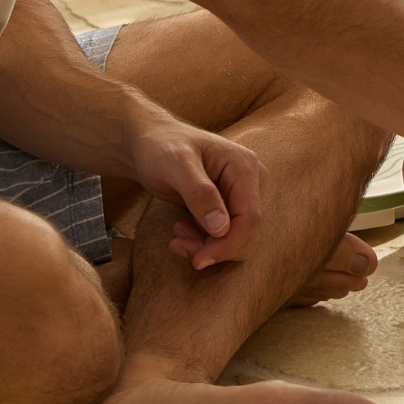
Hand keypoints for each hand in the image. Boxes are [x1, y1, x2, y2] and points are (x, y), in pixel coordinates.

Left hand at [129, 114, 265, 269]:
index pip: (250, 218)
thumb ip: (199, 193)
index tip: (197, 260)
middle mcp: (251, 181)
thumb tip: (221, 228)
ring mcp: (243, 194)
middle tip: (178, 246)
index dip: (228, 245)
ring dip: (207, 246)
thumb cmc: (162, 146)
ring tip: (176, 238)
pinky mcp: (231, 205)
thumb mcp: (176, 165)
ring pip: (237, 237)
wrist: (151, 143)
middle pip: (247, 232)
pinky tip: (182, 230)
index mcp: (245, 168)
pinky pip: (226, 235)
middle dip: (215, 248)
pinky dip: (204, 241)